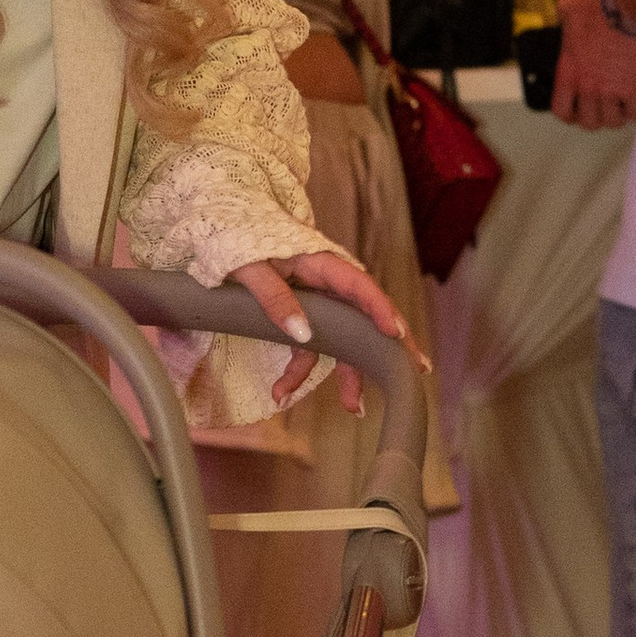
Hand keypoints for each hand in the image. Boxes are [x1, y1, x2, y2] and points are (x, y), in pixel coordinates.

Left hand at [233, 245, 430, 413]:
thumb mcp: (249, 266)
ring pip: (341, 339)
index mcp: (319, 262)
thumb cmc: (236, 239)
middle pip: (364, 317)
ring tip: (354, 408)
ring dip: (345, 374)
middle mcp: (325, 284)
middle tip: (414, 371)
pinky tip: (281, 393)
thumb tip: (302, 333)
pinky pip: (308, 347)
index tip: (395, 334)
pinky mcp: (302, 317)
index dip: (380, 309)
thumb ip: (274, 297)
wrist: (221, 229)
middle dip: (387, 347)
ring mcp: (316, 302)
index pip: (358, 286)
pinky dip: (297, 372)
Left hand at [554, 0, 635, 130]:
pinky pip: (634, 112)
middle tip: (603, 108)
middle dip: (596, 117)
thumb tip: (565, 13)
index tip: (577, 111)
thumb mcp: (569, 5)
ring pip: (612, 121)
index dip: (570, 115)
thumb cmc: (601, 4)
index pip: (562, 110)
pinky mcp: (631, 86)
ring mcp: (609, 88)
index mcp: (569, 71)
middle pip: (589, 122)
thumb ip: (563, 15)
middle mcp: (587, 85)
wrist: (631, 5)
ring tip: (620, 105)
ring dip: (617, 115)